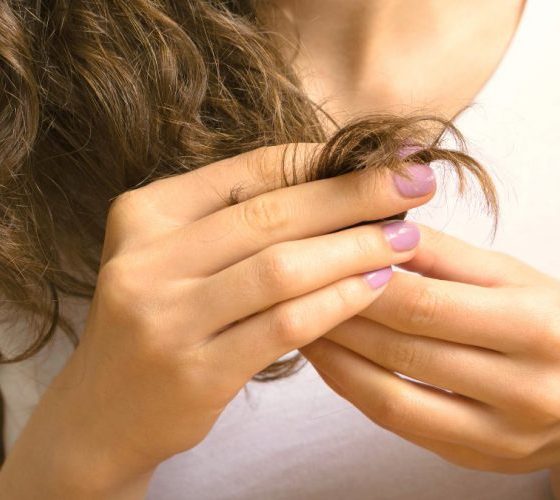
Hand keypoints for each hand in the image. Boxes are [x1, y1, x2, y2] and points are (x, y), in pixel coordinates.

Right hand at [0, 144, 435, 497]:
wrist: (103, 411)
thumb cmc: (156, 321)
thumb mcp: (175, 257)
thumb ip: (236, 221)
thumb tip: (335, 184)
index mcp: (145, 214)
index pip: (251, 170)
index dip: (325, 160)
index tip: (384, 156)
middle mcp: (147, 258)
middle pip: (273, 214)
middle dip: (355, 196)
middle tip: (416, 184)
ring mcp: (167, 316)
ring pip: (282, 268)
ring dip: (355, 249)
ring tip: (406, 238)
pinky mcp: (195, 370)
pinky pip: (284, 325)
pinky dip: (337, 302)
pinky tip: (376, 287)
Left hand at [301, 224, 559, 473]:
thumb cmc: (546, 319)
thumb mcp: (510, 274)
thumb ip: (443, 255)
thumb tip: (374, 232)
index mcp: (534, 327)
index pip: (423, 301)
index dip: (362, 280)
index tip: (320, 261)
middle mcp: (523, 387)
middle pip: (402, 347)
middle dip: (339, 317)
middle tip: (294, 291)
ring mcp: (500, 435)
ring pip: (390, 395)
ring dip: (335, 358)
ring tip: (299, 324)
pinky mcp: (476, 458)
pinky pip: (397, 423)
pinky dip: (353, 389)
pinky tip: (328, 360)